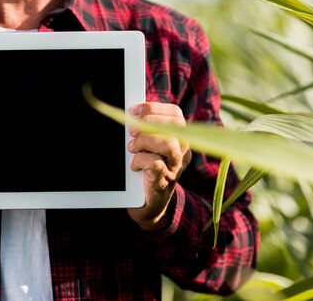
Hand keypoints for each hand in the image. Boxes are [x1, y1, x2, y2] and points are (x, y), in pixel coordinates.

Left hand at [126, 102, 191, 231]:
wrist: (148, 203)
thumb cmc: (146, 169)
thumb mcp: (147, 146)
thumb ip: (145, 130)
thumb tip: (130, 113)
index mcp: (179, 138)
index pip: (175, 114)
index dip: (154, 108)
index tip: (134, 110)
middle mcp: (182, 151)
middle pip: (175, 126)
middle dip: (148, 123)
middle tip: (131, 131)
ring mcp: (175, 167)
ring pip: (168, 144)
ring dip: (144, 142)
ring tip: (132, 148)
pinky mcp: (163, 181)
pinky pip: (155, 164)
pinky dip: (140, 161)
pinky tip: (134, 165)